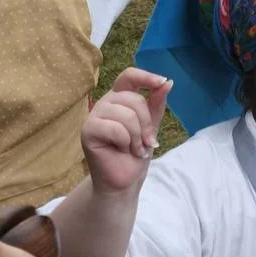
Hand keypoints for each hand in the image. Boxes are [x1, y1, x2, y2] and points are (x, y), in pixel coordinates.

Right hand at [82, 67, 172, 195]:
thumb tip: (167, 82)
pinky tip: (123, 151)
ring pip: (126, 115)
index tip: (162, 82)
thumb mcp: (151, 126)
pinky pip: (116, 129)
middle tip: (146, 142)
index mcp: (119, 98)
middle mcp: (106, 103)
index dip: (146, 76)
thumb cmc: (136, 152)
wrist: (125, 179)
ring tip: (134, 149)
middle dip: (146, 124)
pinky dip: (126, 143)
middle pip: (133, 99)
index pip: (129, 76)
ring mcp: (94, 115)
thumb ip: (156, 104)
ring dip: (137, 137)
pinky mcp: (88, 130)